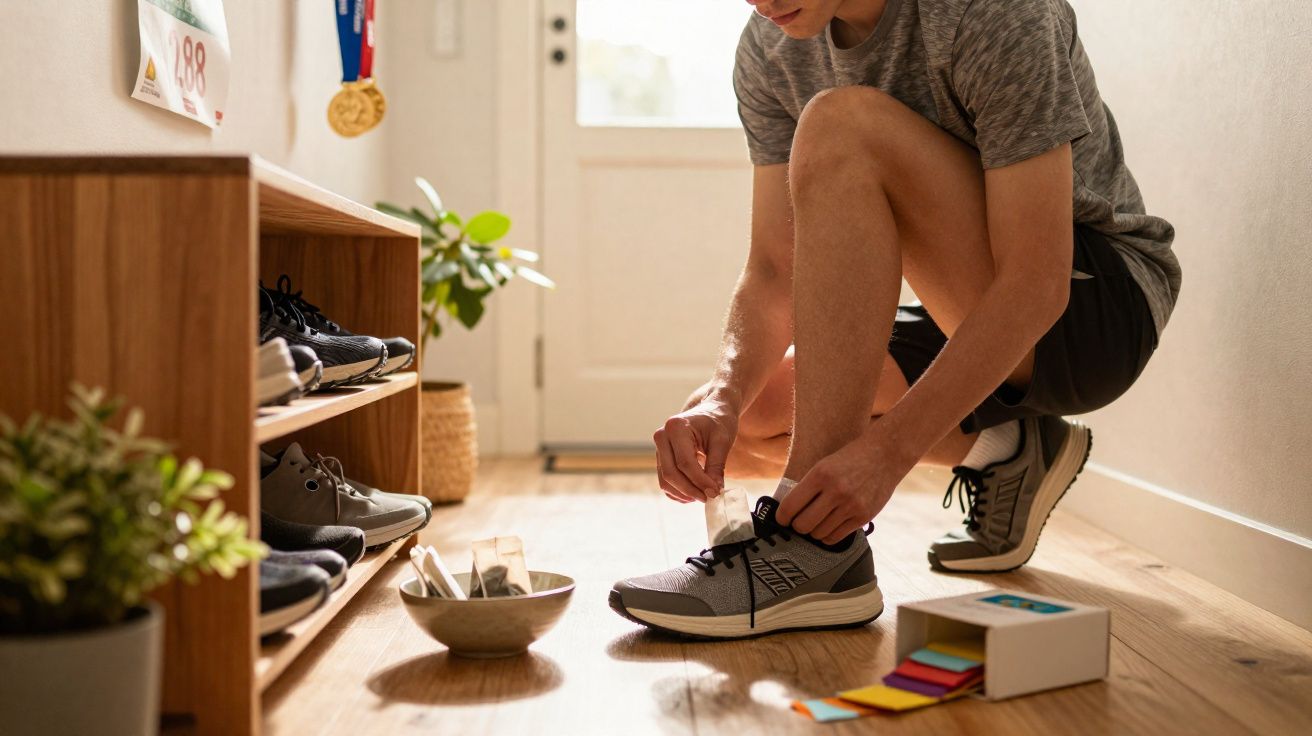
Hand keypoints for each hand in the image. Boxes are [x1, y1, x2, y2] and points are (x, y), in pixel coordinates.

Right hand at [654, 396, 738, 503]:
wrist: (712, 410)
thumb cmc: (718, 421)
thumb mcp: (722, 441)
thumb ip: (716, 466)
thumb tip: (713, 491)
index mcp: (676, 427)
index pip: (685, 463)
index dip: (700, 481)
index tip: (715, 492)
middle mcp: (662, 436)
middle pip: (671, 474)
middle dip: (690, 490)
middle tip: (709, 498)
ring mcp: (659, 448)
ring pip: (665, 480)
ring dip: (684, 493)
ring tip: (703, 496)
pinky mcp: (661, 458)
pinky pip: (664, 481)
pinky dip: (678, 492)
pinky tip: (694, 493)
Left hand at [776, 434, 911, 543]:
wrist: (884, 455)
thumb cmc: (849, 459)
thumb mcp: (824, 466)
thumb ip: (807, 487)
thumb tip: (787, 513)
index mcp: (820, 475)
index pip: (790, 506)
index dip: (781, 517)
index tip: (782, 520)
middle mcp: (836, 491)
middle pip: (803, 524)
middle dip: (797, 527)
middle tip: (798, 523)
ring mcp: (851, 505)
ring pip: (818, 534)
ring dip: (813, 532)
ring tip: (815, 524)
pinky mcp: (863, 517)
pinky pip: (836, 537)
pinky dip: (827, 536)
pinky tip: (827, 528)